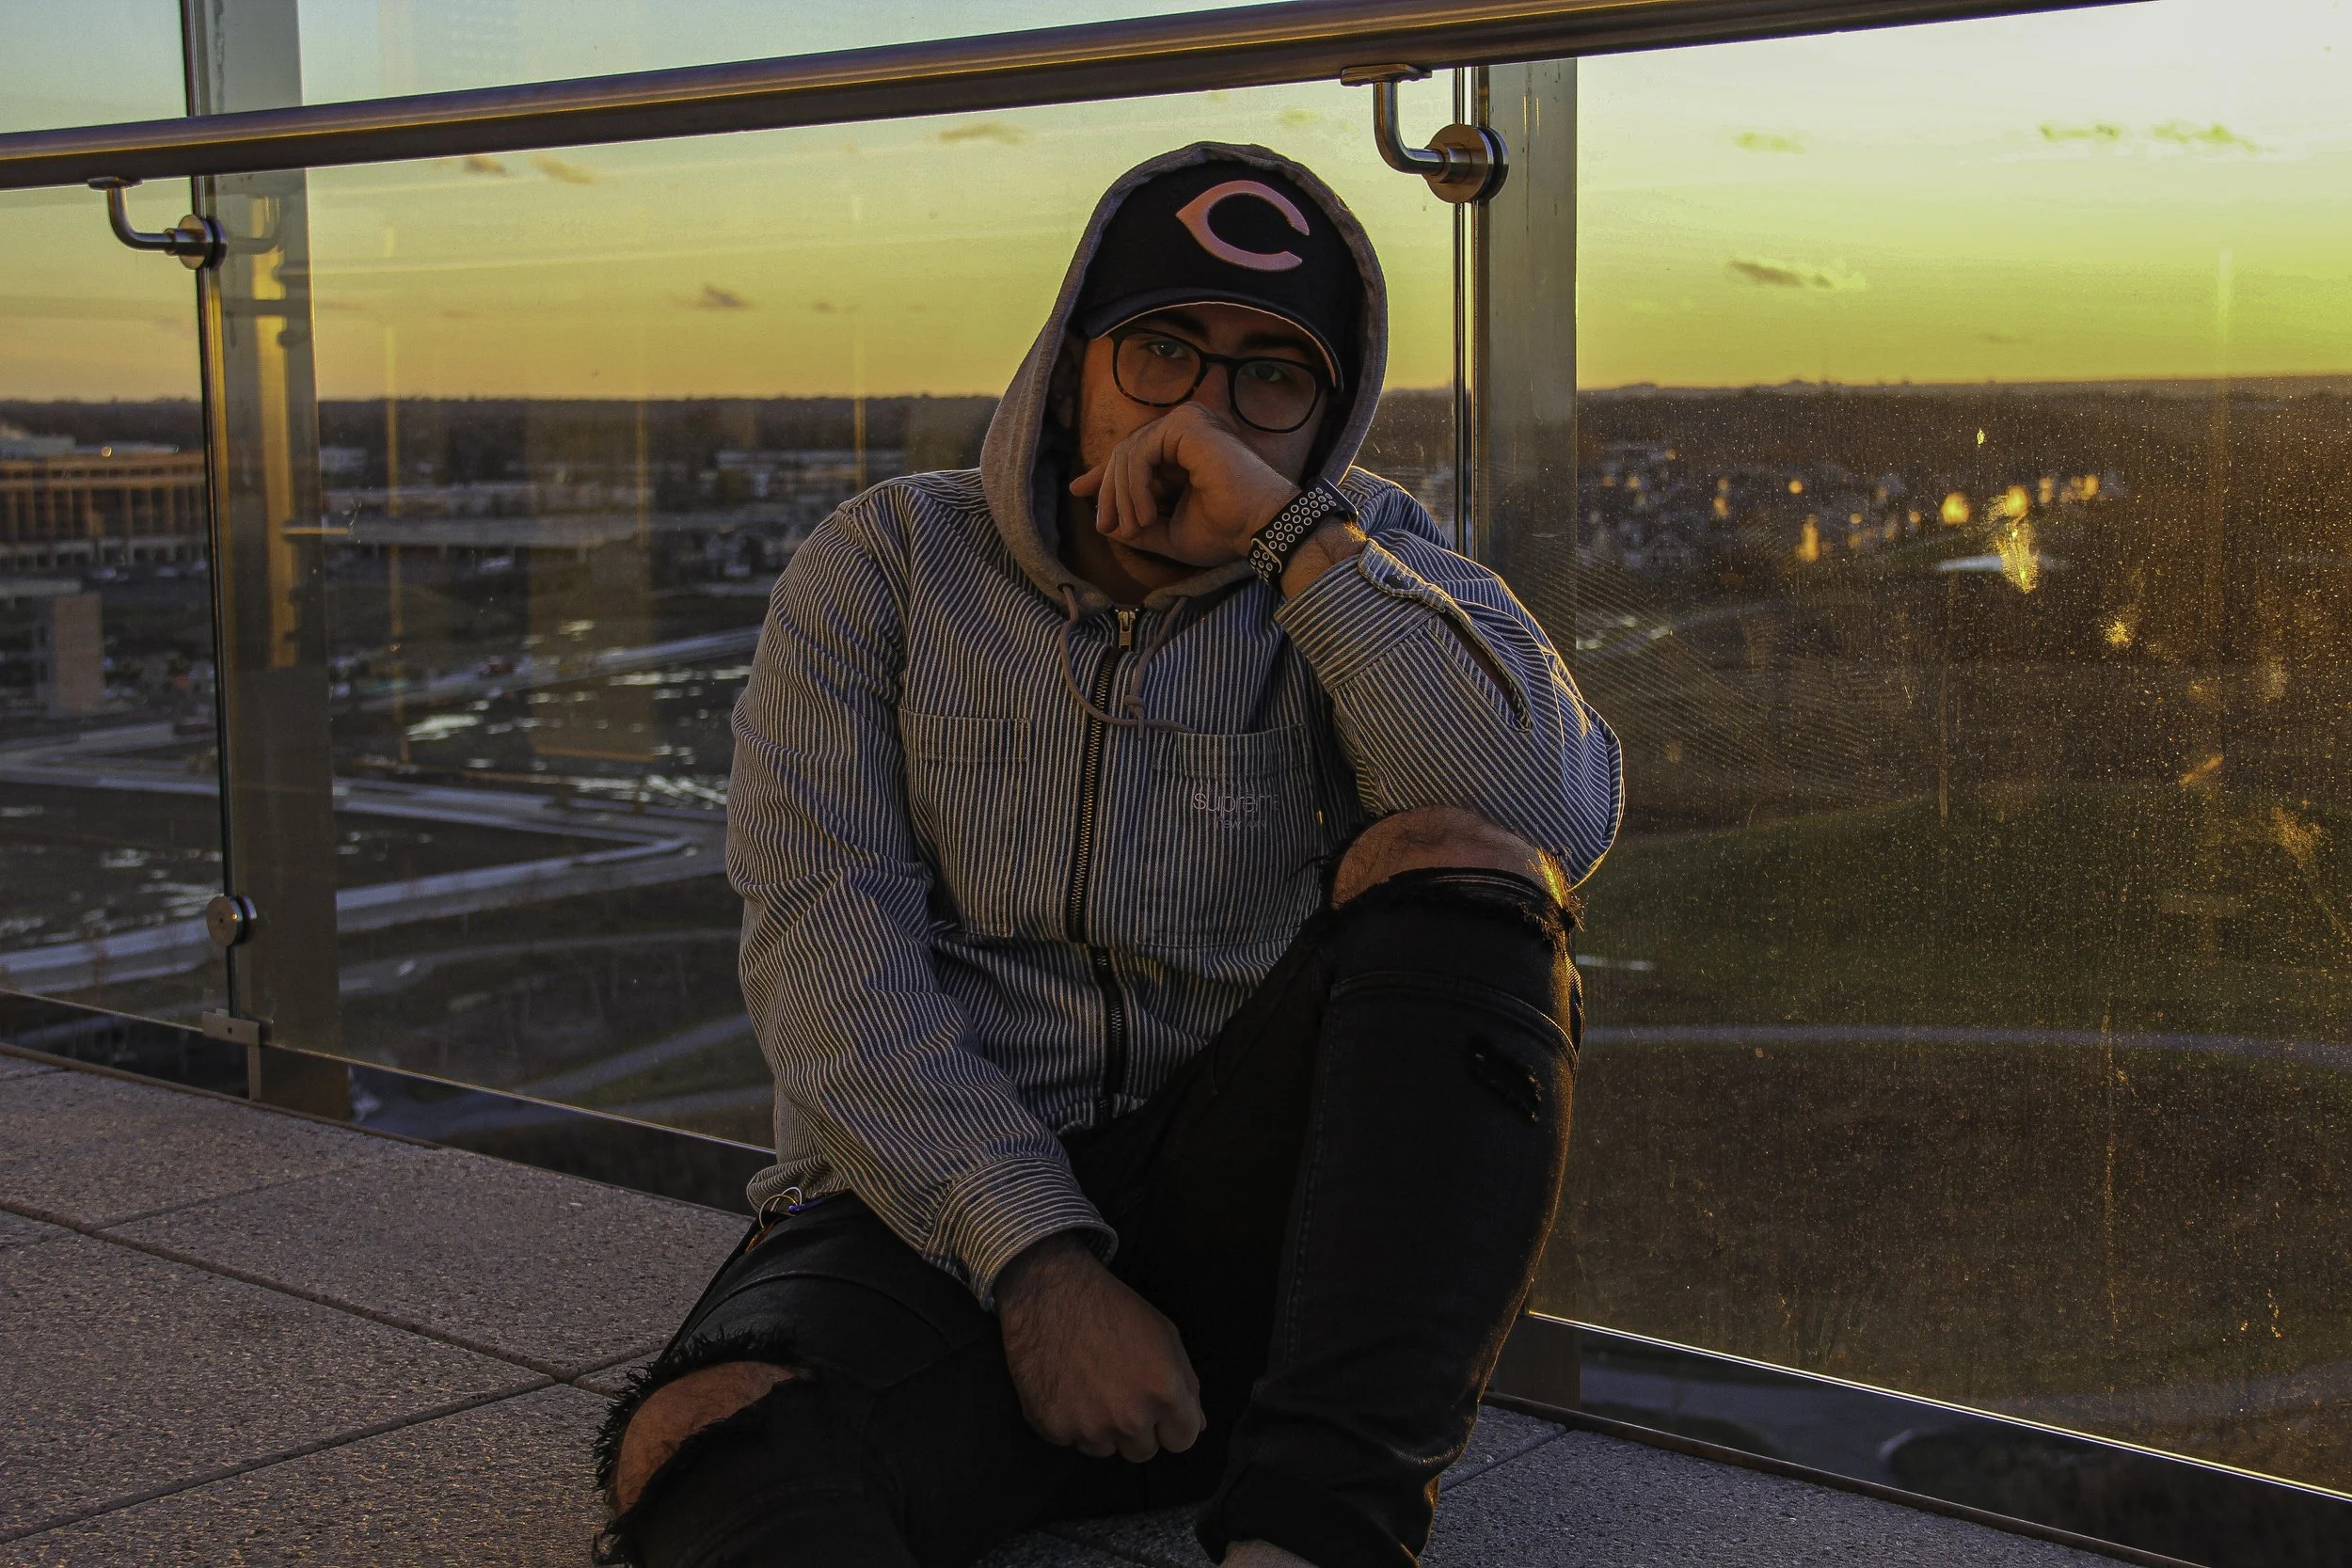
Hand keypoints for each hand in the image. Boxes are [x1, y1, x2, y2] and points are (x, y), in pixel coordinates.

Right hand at [996, 1234, 1204, 1461]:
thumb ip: (1187, 1384)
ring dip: (1102, 1428)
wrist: (1049, 1295)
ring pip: (1106, 1449)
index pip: (1183, 1440)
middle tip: (1119, 1392)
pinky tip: (1065, 1388)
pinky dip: (1069, 1422)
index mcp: (1164, 1393)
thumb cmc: (1112, 1309)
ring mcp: (1090, 1428)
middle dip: (1137, 1429)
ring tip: (1089, 1386)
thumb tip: (1197, 1425)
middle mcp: (1130, 1418)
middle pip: (1144, 1451)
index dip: (1171, 1424)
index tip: (1157, 1408)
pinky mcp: (1055, 1430)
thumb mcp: (1164, 1335)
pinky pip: (1071, 1441)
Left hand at [1069, 402, 1299, 568]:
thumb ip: (1140, 527)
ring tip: (1136, 527)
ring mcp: (1185, 423)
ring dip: (1122, 496)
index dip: (1104, 476)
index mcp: (1181, 451)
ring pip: (1127, 453)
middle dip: (1108, 493)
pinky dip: (1134, 487)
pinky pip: (1139, 453)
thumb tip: (1109, 526)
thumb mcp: (1170, 533)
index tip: (1078, 490)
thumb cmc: (1225, 531)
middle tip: (1106, 525)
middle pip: (1124, 454)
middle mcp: (1183, 430)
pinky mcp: (1186, 424)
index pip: (1132, 456)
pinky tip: (1146, 514)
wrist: (1259, 527)